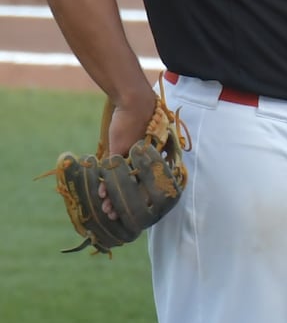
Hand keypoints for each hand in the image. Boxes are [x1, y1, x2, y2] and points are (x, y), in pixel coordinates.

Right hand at [101, 90, 157, 217]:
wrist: (135, 105)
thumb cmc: (131, 124)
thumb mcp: (126, 146)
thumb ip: (123, 161)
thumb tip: (114, 181)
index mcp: (148, 161)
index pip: (141, 186)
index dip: (132, 200)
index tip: (123, 214)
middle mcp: (145, 161)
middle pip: (135, 188)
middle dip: (124, 204)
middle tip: (113, 217)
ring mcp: (135, 157)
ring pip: (126, 183)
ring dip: (115, 198)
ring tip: (107, 211)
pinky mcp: (124, 150)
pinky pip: (115, 170)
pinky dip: (107, 183)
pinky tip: (102, 195)